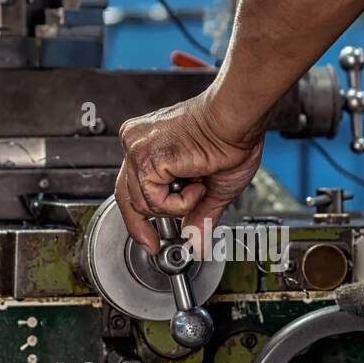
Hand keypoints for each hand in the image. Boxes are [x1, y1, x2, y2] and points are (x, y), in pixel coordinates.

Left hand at [114, 90, 262, 255]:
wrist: (236, 120)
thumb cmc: (231, 140)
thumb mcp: (213, 187)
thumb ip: (198, 214)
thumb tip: (195, 241)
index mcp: (147, 144)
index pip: (129, 186)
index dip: (136, 219)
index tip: (148, 240)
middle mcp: (136, 143)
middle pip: (127, 197)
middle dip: (145, 223)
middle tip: (156, 242)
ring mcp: (137, 148)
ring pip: (143, 204)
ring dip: (177, 205)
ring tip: (199, 183)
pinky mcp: (145, 158)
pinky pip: (154, 202)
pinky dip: (180, 203)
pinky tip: (196, 182)